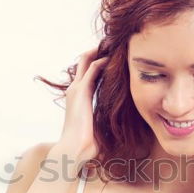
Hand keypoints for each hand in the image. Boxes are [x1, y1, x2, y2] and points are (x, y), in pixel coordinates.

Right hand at [59, 46, 108, 162]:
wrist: (74, 149)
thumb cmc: (85, 145)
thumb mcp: (97, 129)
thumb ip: (104, 122)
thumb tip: (119, 129)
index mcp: (79, 98)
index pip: (89, 73)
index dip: (100, 62)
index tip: (115, 56)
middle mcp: (75, 90)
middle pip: (84, 61)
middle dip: (98, 51)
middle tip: (114, 44)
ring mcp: (76, 89)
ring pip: (87, 60)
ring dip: (100, 51)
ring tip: (114, 43)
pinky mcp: (81, 91)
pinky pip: (92, 69)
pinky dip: (102, 60)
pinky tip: (114, 56)